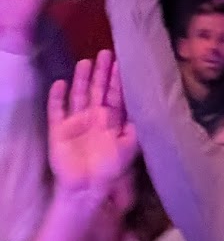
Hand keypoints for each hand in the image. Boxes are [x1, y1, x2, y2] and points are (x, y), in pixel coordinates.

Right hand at [47, 53, 137, 205]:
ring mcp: (76, 123)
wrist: (87, 189)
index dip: (118, 79)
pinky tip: (60, 83)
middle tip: (106, 52)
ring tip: (86, 61)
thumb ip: (137, 126)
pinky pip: (56, 110)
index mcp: (112, 121)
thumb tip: (151, 107)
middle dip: (102, 72)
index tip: (122, 61)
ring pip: (79, 95)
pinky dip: (57, 97)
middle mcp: (94, 118)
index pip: (116, 95)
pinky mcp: (58, 130)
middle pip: (98, 90)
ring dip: (82, 79)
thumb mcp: (131, 146)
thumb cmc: (111, 169)